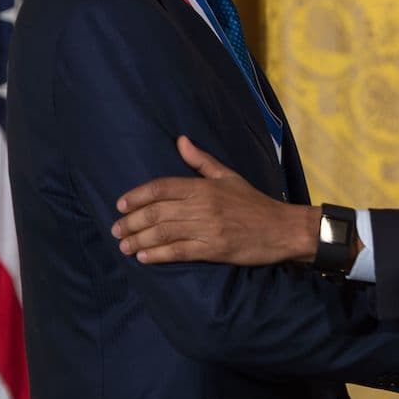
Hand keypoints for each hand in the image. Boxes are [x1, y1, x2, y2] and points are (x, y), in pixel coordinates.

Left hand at [113, 135, 316, 264]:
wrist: (282, 228)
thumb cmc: (254, 202)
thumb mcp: (229, 176)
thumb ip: (201, 161)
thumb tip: (180, 140)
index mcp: (204, 186)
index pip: (162, 187)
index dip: (138, 196)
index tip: (120, 205)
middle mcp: (203, 206)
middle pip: (157, 212)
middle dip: (132, 222)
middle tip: (116, 230)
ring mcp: (208, 228)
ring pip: (163, 233)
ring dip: (139, 240)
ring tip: (123, 246)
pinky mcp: (214, 249)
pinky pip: (179, 252)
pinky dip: (158, 255)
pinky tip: (143, 258)